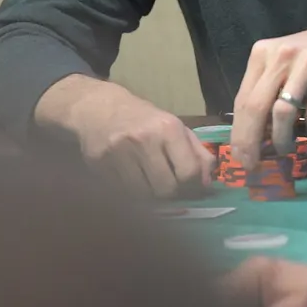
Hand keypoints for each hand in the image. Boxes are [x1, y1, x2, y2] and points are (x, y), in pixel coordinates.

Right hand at [34, 75, 212, 198]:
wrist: (98, 108)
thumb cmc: (143, 120)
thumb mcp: (175, 127)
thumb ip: (197, 154)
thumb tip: (207, 184)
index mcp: (167, 128)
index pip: (188, 172)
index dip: (194, 187)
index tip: (193, 190)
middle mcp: (144, 139)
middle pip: (166, 188)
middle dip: (173, 196)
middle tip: (172, 192)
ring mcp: (119, 152)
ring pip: (144, 196)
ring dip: (151, 198)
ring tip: (152, 187)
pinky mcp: (100, 164)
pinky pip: (123, 193)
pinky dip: (131, 195)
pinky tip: (133, 183)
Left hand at [231, 21, 306, 172]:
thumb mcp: (287, 63)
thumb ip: (268, 88)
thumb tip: (252, 132)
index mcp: (263, 52)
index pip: (242, 99)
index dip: (238, 132)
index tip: (239, 156)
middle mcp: (281, 56)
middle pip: (256, 107)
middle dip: (251, 142)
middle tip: (252, 165)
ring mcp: (305, 65)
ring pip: (282, 113)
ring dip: (281, 139)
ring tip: (285, 152)